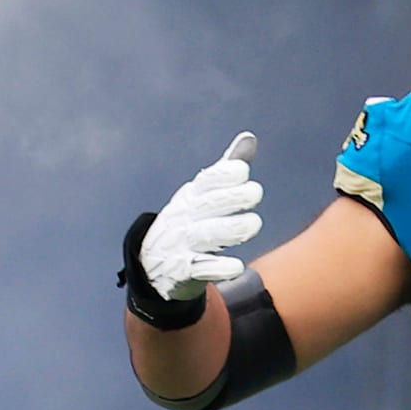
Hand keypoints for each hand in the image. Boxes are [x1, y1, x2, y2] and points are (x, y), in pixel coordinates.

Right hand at [140, 132, 263, 301]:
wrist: (155, 263)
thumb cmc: (190, 219)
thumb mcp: (203, 193)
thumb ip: (227, 169)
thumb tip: (249, 138)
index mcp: (193, 195)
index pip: (207, 180)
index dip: (225, 174)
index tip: (243, 171)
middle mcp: (187, 217)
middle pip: (210, 205)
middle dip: (234, 197)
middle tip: (255, 194)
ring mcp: (184, 243)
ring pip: (209, 235)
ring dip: (232, 229)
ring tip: (253, 224)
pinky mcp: (185, 270)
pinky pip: (203, 269)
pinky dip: (219, 268)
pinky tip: (237, 267)